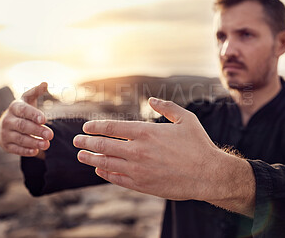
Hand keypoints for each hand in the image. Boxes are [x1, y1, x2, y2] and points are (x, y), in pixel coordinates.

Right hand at [0, 82, 53, 157]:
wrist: (8, 125)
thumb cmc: (23, 111)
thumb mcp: (28, 100)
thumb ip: (36, 92)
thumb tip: (45, 83)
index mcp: (14, 107)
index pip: (23, 110)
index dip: (33, 114)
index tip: (44, 119)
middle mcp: (7, 120)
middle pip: (22, 125)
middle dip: (37, 130)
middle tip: (51, 135)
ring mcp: (5, 133)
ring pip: (20, 138)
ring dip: (34, 142)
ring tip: (47, 144)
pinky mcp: (5, 145)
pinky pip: (16, 149)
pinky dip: (26, 151)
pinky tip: (36, 151)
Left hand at [73, 97, 224, 200]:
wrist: (209, 175)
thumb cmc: (198, 145)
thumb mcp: (186, 119)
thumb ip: (166, 107)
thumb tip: (151, 99)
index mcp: (146, 132)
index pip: (111, 127)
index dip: (95, 126)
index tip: (85, 127)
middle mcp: (137, 150)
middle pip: (103, 145)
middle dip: (86, 142)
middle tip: (75, 141)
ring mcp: (138, 169)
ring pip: (105, 163)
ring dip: (90, 159)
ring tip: (81, 156)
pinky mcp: (142, 185)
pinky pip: (117, 179)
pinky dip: (105, 174)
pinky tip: (99, 171)